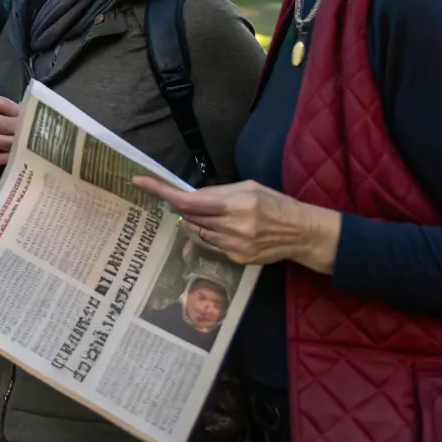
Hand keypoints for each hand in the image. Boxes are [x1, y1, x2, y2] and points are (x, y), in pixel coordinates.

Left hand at [132, 176, 341, 273]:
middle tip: (178, 198)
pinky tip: (224, 229)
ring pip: (195, 231)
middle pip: (187, 217)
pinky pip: (209, 244)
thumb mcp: (248, 187)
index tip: (139, 181)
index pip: (188, 200)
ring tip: (215, 214)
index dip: (161, 191)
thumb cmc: (274, 203)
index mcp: (234, 204)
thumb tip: (190, 196)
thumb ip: (218, 192)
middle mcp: (231, 227)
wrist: (301, 233)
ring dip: (194, 221)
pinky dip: (208, 234)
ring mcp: (232, 246)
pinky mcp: (235, 259)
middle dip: (180, 206)